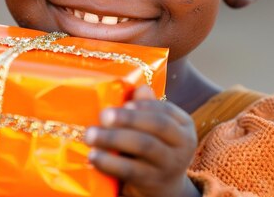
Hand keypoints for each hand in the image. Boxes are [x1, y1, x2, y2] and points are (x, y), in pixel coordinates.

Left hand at [85, 86, 199, 196]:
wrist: (164, 186)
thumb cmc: (154, 147)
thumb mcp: (154, 127)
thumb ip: (147, 107)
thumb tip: (140, 88)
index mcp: (183, 125)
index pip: (166, 110)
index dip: (144, 105)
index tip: (125, 102)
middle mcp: (182, 145)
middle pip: (158, 126)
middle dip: (129, 119)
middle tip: (103, 115)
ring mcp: (169, 165)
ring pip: (144, 146)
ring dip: (114, 138)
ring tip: (90, 135)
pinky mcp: (152, 182)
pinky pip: (130, 170)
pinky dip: (110, 163)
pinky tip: (94, 156)